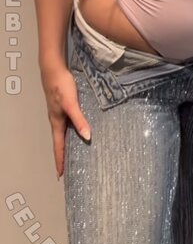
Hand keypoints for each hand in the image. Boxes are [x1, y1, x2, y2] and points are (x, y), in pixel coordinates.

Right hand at [40, 60, 91, 177]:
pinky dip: (73, 130)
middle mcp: (57, 120)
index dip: (60, 160)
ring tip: (76, 153)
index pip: (58, 146)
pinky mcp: (64, 104)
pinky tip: (80, 129)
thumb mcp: (71, 104)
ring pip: (65, 132)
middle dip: (64, 155)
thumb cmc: (61, 86)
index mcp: (57, 122)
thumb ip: (79, 120)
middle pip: (60, 141)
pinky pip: (69, 122)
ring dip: (68, 143)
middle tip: (69, 169)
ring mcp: (60, 112)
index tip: (61, 175)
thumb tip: (87, 137)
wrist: (54, 68)